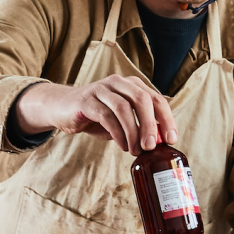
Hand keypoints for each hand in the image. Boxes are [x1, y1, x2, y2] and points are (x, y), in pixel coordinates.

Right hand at [14, 75, 177, 154]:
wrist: (61, 108)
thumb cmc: (95, 115)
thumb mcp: (120, 121)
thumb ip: (137, 127)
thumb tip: (157, 144)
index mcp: (131, 85)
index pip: (156, 99)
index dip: (166, 119)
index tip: (171, 139)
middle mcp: (118, 83)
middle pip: (142, 99)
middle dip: (151, 124)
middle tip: (152, 146)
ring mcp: (101, 89)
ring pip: (124, 108)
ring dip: (133, 132)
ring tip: (135, 150)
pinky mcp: (86, 100)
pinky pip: (106, 116)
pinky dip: (117, 133)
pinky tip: (122, 145)